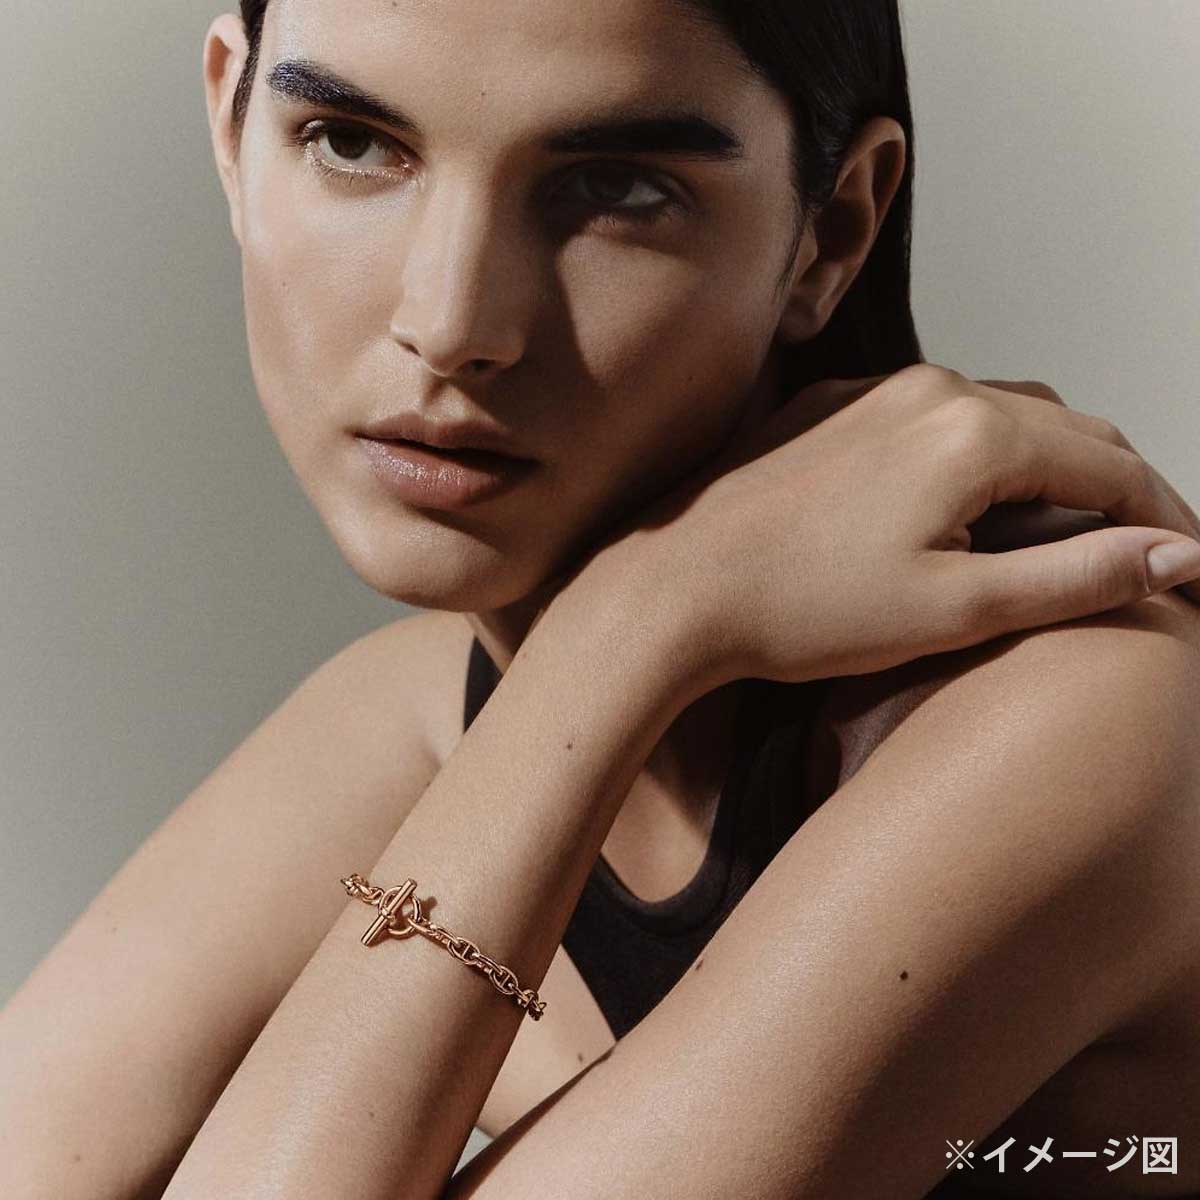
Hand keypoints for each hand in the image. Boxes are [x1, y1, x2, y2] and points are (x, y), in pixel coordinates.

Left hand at [566, 363, 1199, 687]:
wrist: (673, 590)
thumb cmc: (800, 609)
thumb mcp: (956, 608)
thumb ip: (1075, 577)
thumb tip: (1174, 556)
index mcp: (973, 432)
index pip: (1110, 465)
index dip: (1161, 516)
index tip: (1187, 560)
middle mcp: (928, 388)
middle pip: (1061, 428)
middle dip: (1111, 486)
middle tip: (1139, 544)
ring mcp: (872, 392)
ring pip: (997, 416)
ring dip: (1044, 464)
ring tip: (1065, 527)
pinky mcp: (828, 408)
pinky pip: (930, 416)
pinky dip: (975, 453)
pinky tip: (968, 500)